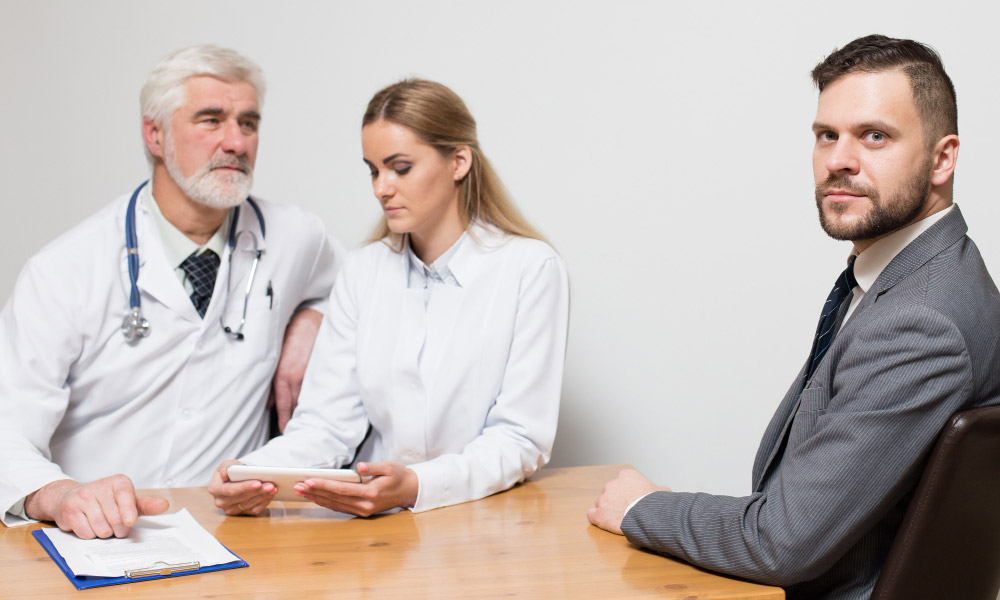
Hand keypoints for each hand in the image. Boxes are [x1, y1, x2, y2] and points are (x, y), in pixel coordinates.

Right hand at [24, 475, 168, 538]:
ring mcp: (83, 497)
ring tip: (102, 524)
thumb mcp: (128, 501)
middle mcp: (100, 486)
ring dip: (104, 533)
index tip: (130, 521)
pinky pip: (86, 533)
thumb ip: (146, 505)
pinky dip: (90, 535)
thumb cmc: (105, 501)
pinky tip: (88, 525)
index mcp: (118, 482)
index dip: (128, 510)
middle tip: (116, 525)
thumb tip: (164, 505)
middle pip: (115, 519)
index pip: (125, 495)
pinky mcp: (70, 510)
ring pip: (101, 528)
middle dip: (119, 529)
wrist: (70, 497)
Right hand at [207, 460, 276, 515]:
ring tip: (273, 488)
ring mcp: (229, 509)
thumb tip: (224, 473)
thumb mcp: (227, 464)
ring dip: (262, 496)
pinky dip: (263, 503)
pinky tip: (270, 495)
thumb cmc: (231, 470)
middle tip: (271, 485)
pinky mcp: (239, 513)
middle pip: (242, 498)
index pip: (231, 489)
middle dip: (258, 491)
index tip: (258, 482)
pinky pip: (253, 511)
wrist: (234, 478)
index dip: (245, 487)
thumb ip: (227, 467)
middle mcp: (220, 501)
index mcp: (214, 489)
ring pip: (248, 505)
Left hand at [269, 308, 322, 432]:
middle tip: (297, 432)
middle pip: (296, 406)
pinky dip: (317, 398)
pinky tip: (318, 405)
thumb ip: (271, 382)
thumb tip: (268, 402)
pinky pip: (318, 390)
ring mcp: (311, 375)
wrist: (308, 322)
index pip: (283, 406)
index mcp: (282, 376)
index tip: (285, 431)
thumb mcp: (275, 360)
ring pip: (308, 399)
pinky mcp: (321, 372)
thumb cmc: (290, 340)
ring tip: (309, 422)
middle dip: (296, 419)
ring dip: (307, 410)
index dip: (284, 421)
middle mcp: (296, 378)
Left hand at [293, 461, 418, 516]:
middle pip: (335, 498)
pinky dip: (326, 503)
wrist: (409, 490)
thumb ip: (373, 467)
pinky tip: (315, 497)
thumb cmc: (399, 475)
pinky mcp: (362, 512)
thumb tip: (358, 467)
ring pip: (335, 505)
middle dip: (314, 492)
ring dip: (317, 498)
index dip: (324, 485)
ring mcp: (363, 510)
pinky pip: (340, 507)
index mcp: (371, 493)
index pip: (342, 489)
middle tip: (297, 486)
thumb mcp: (389, 466)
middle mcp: (365, 505)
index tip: (309, 481)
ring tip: (301, 492)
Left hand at [587, 468, 668, 534]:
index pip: (622, 482)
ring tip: (619, 519)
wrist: (649, 515)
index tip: (633, 500)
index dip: (627, 492)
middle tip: (626, 511)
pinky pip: (592, 514)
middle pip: (611, 492)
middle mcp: (612, 483)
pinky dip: (597, 518)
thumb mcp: (663, 491)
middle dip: (617, 501)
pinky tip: (603, 522)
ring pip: (602, 504)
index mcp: (627, 475)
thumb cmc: (657, 503)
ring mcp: (604, 498)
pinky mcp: (599, 513)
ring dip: (608, 510)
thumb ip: (658, 489)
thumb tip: (663, 491)